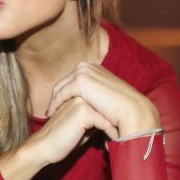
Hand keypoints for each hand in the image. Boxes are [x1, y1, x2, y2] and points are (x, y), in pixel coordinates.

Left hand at [45, 62, 160, 139]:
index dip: (61, 93)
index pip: (70, 79)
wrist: (131, 109)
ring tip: (49, 114)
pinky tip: (52, 114)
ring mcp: (82, 71)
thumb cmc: (120, 106)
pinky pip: (60, 94)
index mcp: (92, 66)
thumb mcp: (104, 94)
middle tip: (48, 111)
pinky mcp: (80, 81)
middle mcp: (86, 65)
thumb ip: (93, 91)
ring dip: (53, 101)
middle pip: (62, 82)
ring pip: (59, 88)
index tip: (56, 106)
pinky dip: (54, 104)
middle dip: (55, 97)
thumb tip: (85, 98)